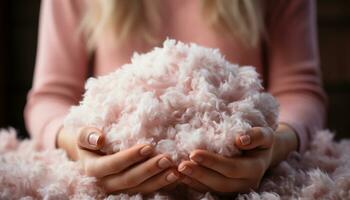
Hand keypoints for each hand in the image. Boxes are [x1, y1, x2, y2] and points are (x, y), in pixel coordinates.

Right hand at [57, 127, 179, 193]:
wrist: (87, 153)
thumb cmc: (87, 140)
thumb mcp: (81, 135)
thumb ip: (87, 135)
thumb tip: (99, 139)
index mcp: (92, 169)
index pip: (113, 165)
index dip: (130, 157)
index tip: (148, 147)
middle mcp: (105, 183)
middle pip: (129, 180)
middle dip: (149, 170)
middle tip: (167, 159)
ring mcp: (118, 189)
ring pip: (140, 189)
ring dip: (158, 181)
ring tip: (174, 171)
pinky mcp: (129, 190)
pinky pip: (146, 190)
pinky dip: (160, 184)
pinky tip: (174, 177)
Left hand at [178, 125, 297, 193]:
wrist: (262, 155)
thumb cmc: (260, 142)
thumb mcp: (265, 134)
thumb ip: (256, 136)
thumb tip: (240, 139)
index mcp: (254, 169)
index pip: (231, 168)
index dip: (212, 162)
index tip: (194, 153)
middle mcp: (245, 183)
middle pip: (220, 182)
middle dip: (199, 174)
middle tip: (181, 165)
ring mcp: (235, 189)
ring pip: (212, 189)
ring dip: (193, 181)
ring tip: (177, 171)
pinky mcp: (226, 191)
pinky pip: (208, 189)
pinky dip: (193, 183)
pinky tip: (180, 176)